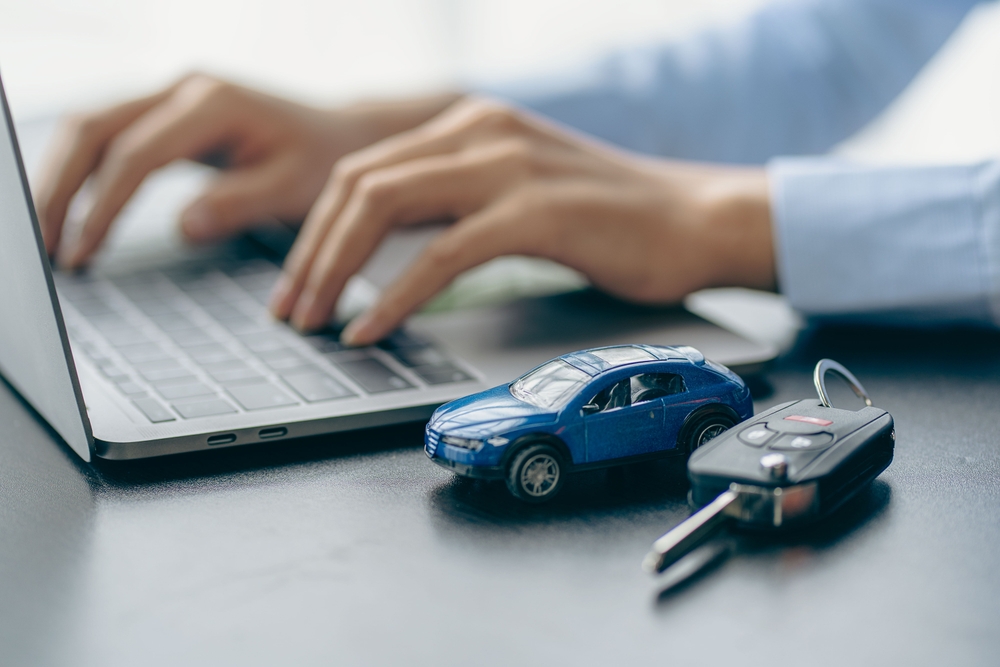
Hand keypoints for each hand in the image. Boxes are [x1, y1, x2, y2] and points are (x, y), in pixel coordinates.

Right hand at [34, 74, 456, 266]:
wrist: (342, 134)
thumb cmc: (324, 161)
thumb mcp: (295, 187)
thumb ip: (241, 203)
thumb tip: (183, 226)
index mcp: (213, 104)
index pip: (134, 154)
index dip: (102, 207)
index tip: (83, 253)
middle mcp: (184, 89)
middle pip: (91, 128)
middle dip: (59, 189)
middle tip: (46, 249)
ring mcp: (173, 97)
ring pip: (90, 127)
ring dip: (62, 179)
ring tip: (51, 238)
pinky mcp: (169, 114)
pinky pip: (110, 137)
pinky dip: (85, 173)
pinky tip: (77, 214)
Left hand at [269, 96, 774, 344]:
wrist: (698, 220)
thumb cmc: (613, 219)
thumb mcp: (518, 190)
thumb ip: (457, 199)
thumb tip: (390, 244)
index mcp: (470, 125)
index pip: (363, 168)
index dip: (317, 228)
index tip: (298, 280)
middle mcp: (480, 131)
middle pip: (357, 183)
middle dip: (309, 252)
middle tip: (288, 308)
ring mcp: (506, 166)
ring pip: (384, 207)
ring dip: (335, 270)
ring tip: (313, 320)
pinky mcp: (534, 211)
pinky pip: (440, 254)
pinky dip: (394, 297)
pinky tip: (371, 329)